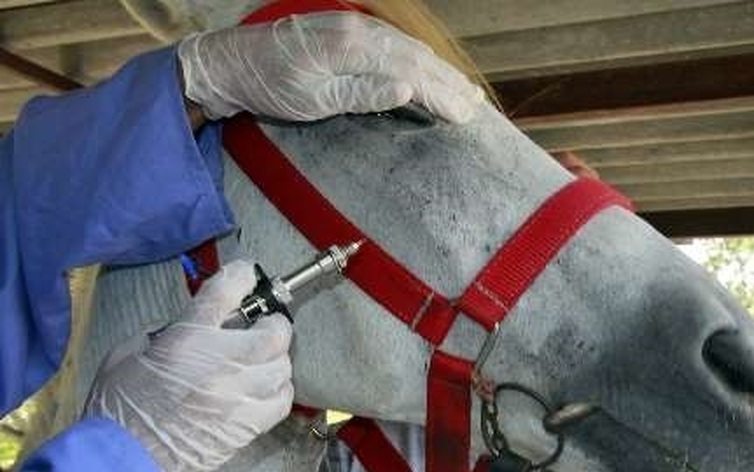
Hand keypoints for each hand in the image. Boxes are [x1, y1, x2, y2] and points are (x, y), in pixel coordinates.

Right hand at [84, 260, 293, 471]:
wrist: (125, 463)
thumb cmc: (118, 409)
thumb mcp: (130, 353)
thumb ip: (166, 333)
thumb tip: (192, 328)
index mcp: (187, 339)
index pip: (226, 293)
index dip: (242, 276)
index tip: (248, 274)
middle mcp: (221, 364)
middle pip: (274, 333)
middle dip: (273, 324)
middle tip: (263, 324)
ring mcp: (239, 396)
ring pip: (283, 367)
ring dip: (276, 359)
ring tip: (261, 359)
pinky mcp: (249, 426)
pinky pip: (282, 400)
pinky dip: (279, 389)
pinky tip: (265, 388)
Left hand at [176, 11, 483, 122]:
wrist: (230, 62)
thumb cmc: (268, 86)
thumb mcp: (313, 100)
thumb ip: (362, 93)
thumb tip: (407, 89)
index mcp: (350, 47)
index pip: (409, 71)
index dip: (441, 95)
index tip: (465, 116)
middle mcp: (358, 30)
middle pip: (416, 57)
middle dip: (448, 84)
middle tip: (477, 109)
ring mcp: (354, 27)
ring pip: (409, 49)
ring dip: (440, 71)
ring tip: (466, 92)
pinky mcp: (349, 30)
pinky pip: (394, 45)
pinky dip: (419, 60)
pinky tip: (431, 72)